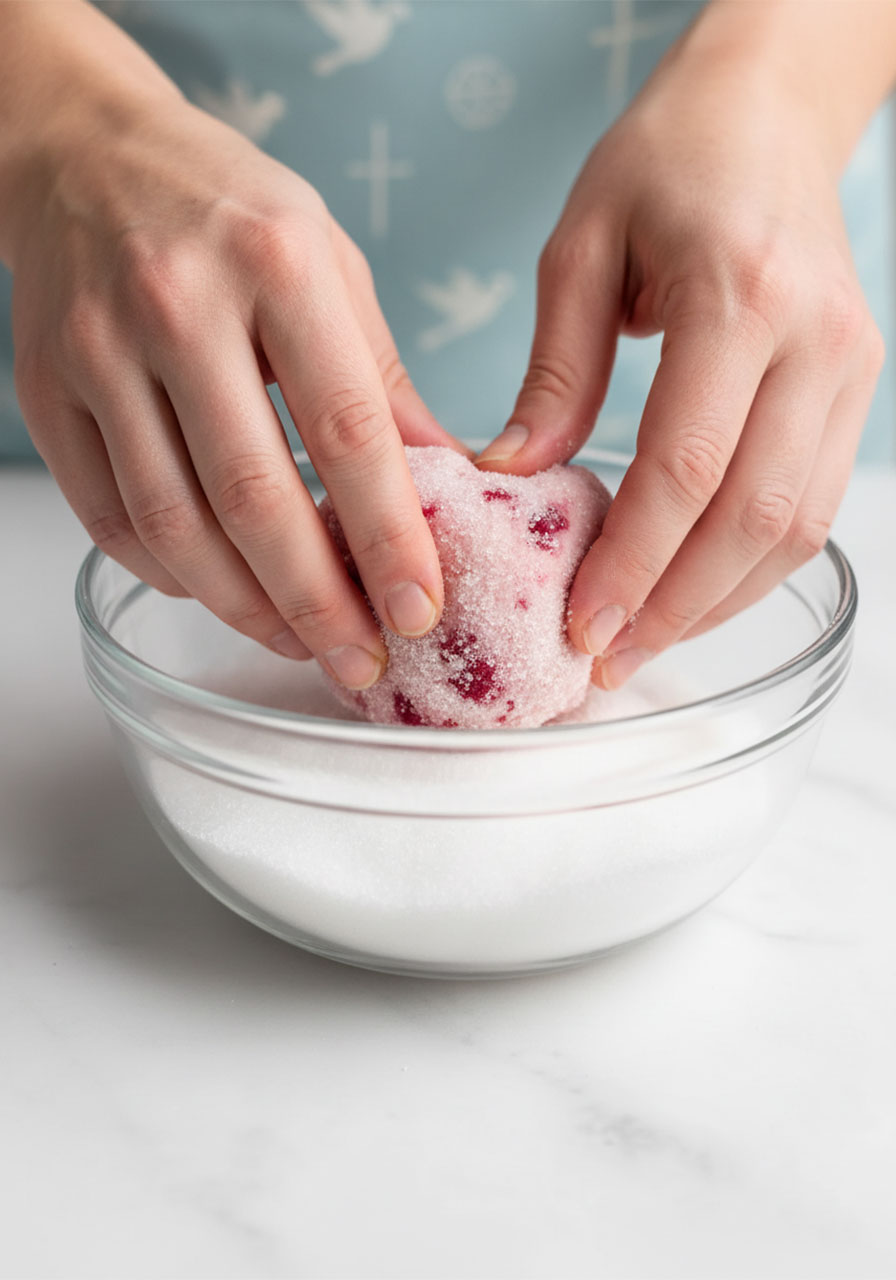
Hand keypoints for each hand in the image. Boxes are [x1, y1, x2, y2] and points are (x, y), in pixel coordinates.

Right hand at [12, 97, 460, 688]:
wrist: (87, 157)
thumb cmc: (231, 212)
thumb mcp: (331, 264)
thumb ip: (384, 379)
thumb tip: (447, 485)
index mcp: (276, 264)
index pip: (347, 430)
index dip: (388, 536)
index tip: (422, 610)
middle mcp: (177, 305)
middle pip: (253, 497)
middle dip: (316, 603)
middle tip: (360, 662)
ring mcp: (98, 351)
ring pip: (173, 524)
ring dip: (243, 606)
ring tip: (298, 641)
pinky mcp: (47, 393)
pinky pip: (110, 518)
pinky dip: (171, 575)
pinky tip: (220, 592)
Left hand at [477, 11, 884, 688]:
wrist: (769, 114)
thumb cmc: (665, 163)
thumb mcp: (578, 248)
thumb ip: (553, 374)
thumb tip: (515, 480)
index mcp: (739, 294)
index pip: (686, 467)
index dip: (632, 563)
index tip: (580, 626)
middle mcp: (814, 339)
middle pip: (753, 515)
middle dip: (674, 607)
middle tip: (604, 661)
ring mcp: (850, 368)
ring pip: (797, 527)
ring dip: (717, 603)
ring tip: (640, 644)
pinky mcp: (858, 387)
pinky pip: (814, 506)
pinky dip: (751, 567)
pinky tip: (692, 594)